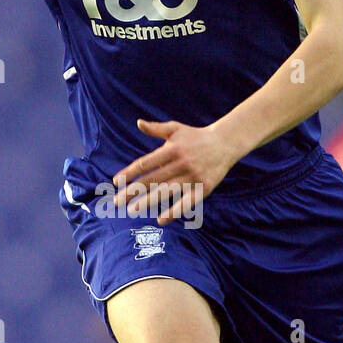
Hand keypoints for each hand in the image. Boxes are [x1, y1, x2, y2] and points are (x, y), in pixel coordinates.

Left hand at [112, 118, 233, 223]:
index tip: (116, 181)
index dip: (130, 172)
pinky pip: (186, 202)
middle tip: (117, 202)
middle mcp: (181, 163)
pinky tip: (160, 220)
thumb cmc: (195, 137)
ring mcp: (193, 177)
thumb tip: (139, 123)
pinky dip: (174, 211)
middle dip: (133, 191)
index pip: (146, 163)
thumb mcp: (176, 129)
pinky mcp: (204, 188)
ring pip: (166, 191)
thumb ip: (156, 128)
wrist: (225, 143)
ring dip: (148, 202)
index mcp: (172, 149)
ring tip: (132, 210)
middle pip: (153, 180)